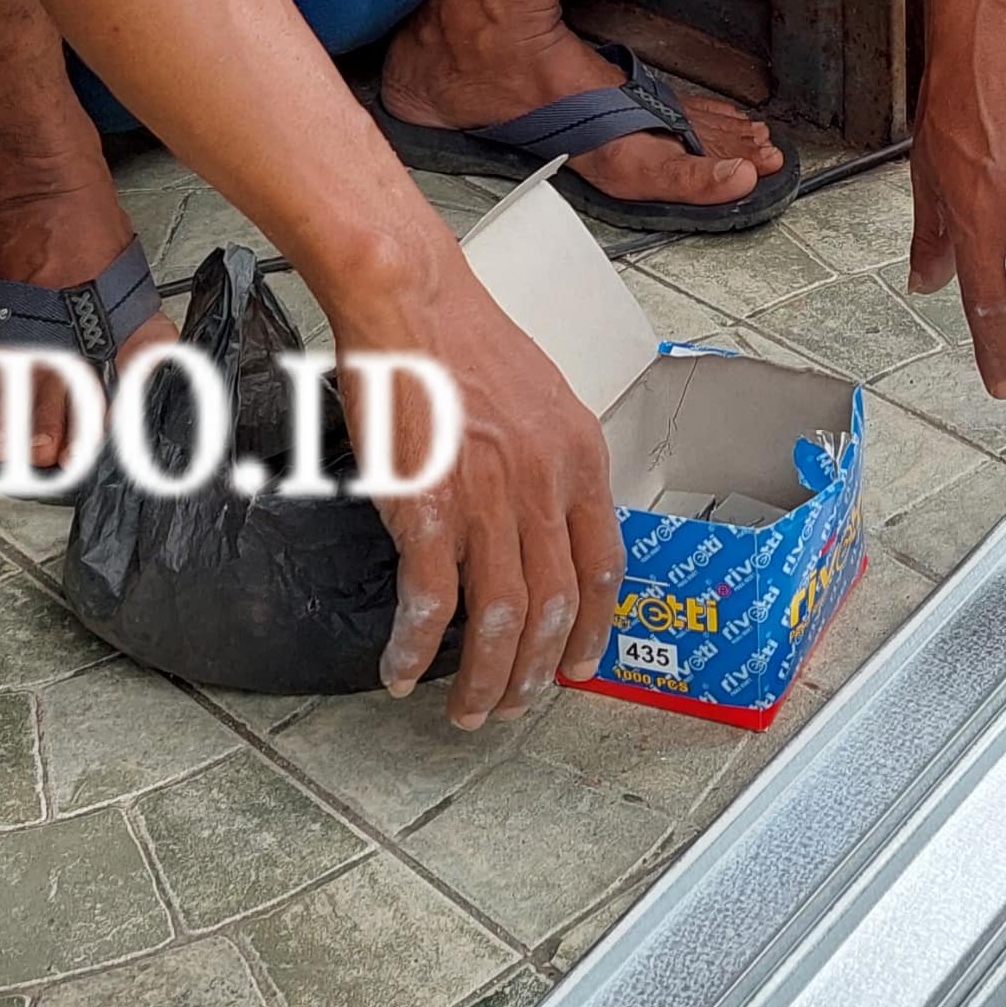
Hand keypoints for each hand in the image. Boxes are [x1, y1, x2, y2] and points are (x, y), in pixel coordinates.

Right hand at [344, 257, 624, 729]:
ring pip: (498, 619)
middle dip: (533, 672)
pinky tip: (400, 670)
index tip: (576, 666)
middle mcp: (544, 486)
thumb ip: (551, 461)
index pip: (604, 567)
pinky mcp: (425, 507)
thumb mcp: (540, 397)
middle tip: (513, 704)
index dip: (592, 629)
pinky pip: (429, 602)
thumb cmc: (461, 338)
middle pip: (553, 608)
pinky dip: (415, 648)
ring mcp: (487, 500)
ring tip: (467, 710)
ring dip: (483, 678)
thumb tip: (544, 516)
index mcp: (579, 459)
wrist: (408, 296)